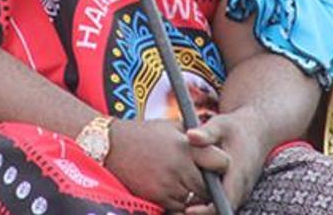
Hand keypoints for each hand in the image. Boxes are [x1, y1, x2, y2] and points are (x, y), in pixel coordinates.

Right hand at [104, 119, 229, 211]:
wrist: (111, 145)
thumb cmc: (142, 133)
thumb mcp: (170, 126)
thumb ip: (192, 134)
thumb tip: (211, 140)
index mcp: (186, 147)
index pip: (220, 162)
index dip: (220, 164)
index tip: (216, 165)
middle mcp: (180, 168)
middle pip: (209, 186)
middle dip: (208, 183)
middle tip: (203, 178)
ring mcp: (168, 185)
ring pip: (194, 199)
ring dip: (193, 194)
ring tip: (184, 182)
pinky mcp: (157, 197)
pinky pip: (178, 206)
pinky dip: (179, 201)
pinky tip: (172, 189)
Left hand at [184, 111, 267, 214]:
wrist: (257, 131)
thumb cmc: (236, 128)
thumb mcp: (221, 125)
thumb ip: (207, 132)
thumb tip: (191, 135)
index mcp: (238, 174)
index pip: (225, 201)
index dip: (207, 210)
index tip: (188, 210)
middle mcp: (242, 187)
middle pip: (222, 210)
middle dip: (202, 213)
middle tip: (179, 210)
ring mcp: (241, 191)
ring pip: (222, 208)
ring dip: (204, 210)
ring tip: (181, 207)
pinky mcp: (236, 191)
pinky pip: (222, 203)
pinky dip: (207, 204)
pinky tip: (190, 200)